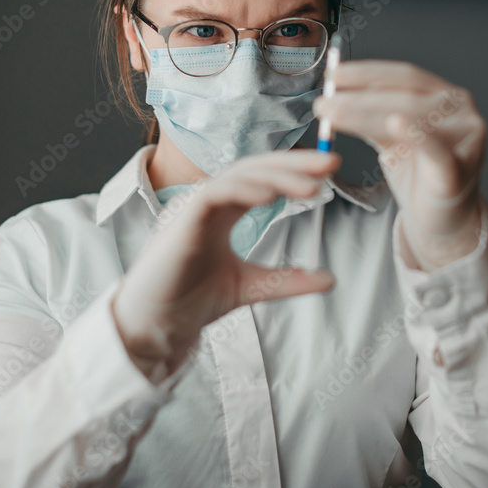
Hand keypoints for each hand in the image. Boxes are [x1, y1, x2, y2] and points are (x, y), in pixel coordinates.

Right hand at [112, 149, 339, 382]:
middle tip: (331, 162)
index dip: (295, 171)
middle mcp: (209, 202)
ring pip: (238, 176)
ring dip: (276, 177)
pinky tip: (270, 196)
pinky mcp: (182, 219)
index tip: (330, 171)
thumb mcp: (253, 286)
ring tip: (311, 187)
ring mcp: (194, 207)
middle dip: (293, 163)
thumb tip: (330, 279)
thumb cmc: (191, 301)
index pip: (262, 178)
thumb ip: (288, 280)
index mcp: (223, 211)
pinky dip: (242, 190)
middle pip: (255, 169)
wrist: (157, 325)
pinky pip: (214, 193)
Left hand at [312, 60, 487, 270]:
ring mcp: (466, 136)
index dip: (367, 72)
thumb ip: (371, 115)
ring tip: (333, 115)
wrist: (444, 220)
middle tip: (324, 102)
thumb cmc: (420, 175)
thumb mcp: (392, 138)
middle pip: (404, 95)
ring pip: (411, 117)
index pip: (404, 75)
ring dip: (366, 114)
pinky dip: (415, 133)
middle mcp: (460, 109)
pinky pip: (435, 149)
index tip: (333, 74)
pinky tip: (395, 123)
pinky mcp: (460, 168)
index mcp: (445, 95)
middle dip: (358, 97)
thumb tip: (333, 95)